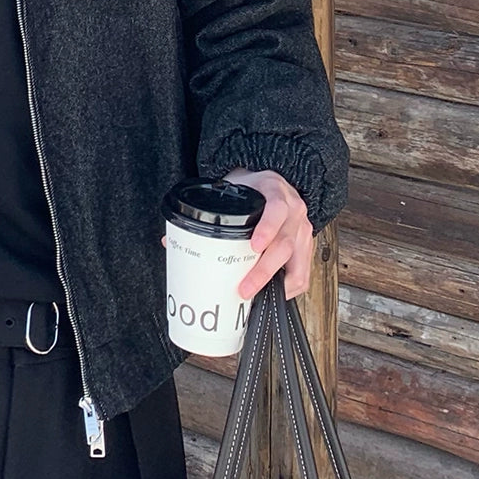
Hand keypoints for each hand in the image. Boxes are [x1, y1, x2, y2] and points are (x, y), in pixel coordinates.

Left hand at [222, 167, 313, 301]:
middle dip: (264, 270)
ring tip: (255, 296)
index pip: (277, 209)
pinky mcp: (305, 246)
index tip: (254, 246)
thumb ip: (210, 210)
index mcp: (276, 192)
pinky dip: (288, 287)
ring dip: (277, 284)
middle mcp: (294, 211)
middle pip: (284, 244)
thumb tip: (172, 239)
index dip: (267, 228)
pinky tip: (271, 293)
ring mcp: (302, 230)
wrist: (274, 183)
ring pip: (298, 264)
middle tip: (245, 287)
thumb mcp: (234, 187)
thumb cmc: (254, 187)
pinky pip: (303, 273)